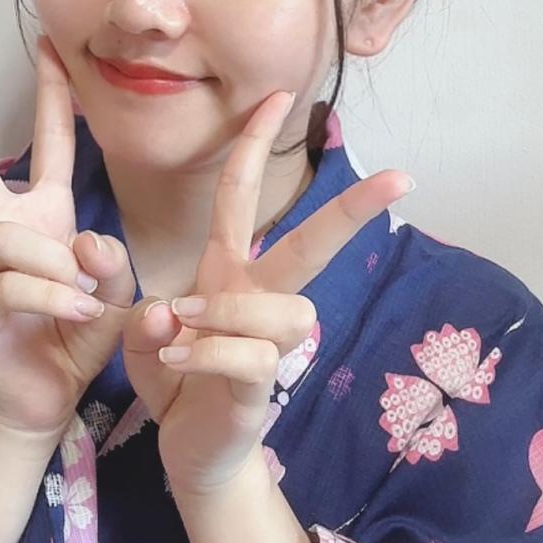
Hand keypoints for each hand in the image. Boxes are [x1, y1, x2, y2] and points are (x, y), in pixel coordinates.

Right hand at [0, 35, 134, 440]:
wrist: (49, 395)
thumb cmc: (80, 335)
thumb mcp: (115, 292)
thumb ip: (112, 263)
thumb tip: (81, 240)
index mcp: (44, 215)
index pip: (52, 145)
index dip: (53, 96)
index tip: (48, 47)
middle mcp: (5, 229)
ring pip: (10, 238)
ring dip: (56, 268)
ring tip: (82, 299)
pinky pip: (12, 284)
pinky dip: (52, 296)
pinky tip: (76, 312)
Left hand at [122, 90, 412, 494]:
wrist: (190, 446)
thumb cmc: (175, 377)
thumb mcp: (143, 335)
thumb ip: (145, 316)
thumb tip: (171, 309)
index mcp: (226, 268)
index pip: (242, 193)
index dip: (256, 143)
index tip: (280, 97)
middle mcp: (255, 295)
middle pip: (310, 245)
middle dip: (349, 209)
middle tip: (398, 177)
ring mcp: (266, 340)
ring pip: (284, 307)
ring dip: (229, 311)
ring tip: (182, 327)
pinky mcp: (264, 385)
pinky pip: (253, 355)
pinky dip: (211, 354)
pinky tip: (179, 361)